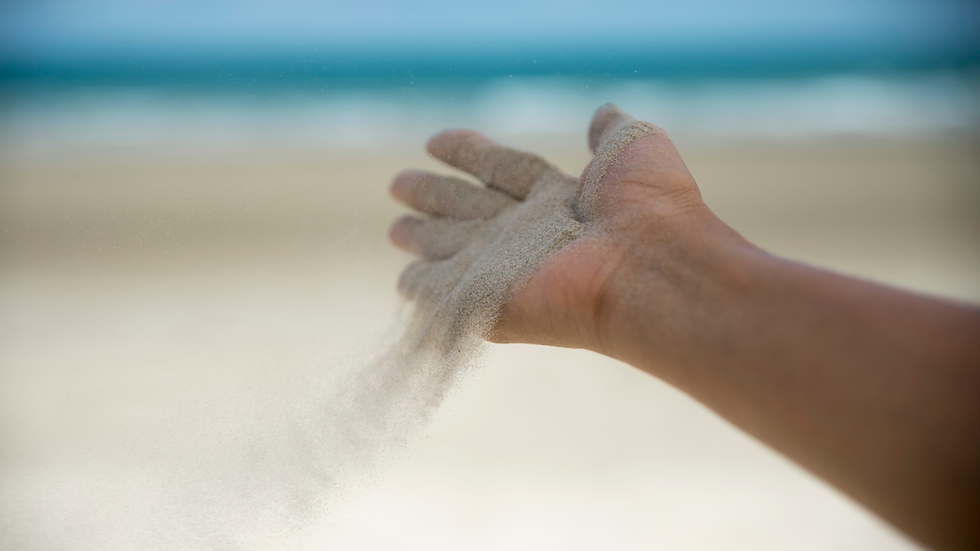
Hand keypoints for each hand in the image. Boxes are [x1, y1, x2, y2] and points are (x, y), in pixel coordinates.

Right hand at [389, 104, 737, 353]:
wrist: (647, 268)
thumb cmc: (648, 207)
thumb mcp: (633, 147)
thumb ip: (611, 130)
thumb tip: (602, 112)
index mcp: (558, 197)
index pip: (502, 169)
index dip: (469, 153)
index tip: (434, 141)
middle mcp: (530, 233)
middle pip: (471, 208)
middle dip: (434, 195)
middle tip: (398, 185)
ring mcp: (510, 270)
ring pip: (455, 248)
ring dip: (424, 238)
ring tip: (396, 230)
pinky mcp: (493, 304)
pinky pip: (448, 295)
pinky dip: (426, 289)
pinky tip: (406, 282)